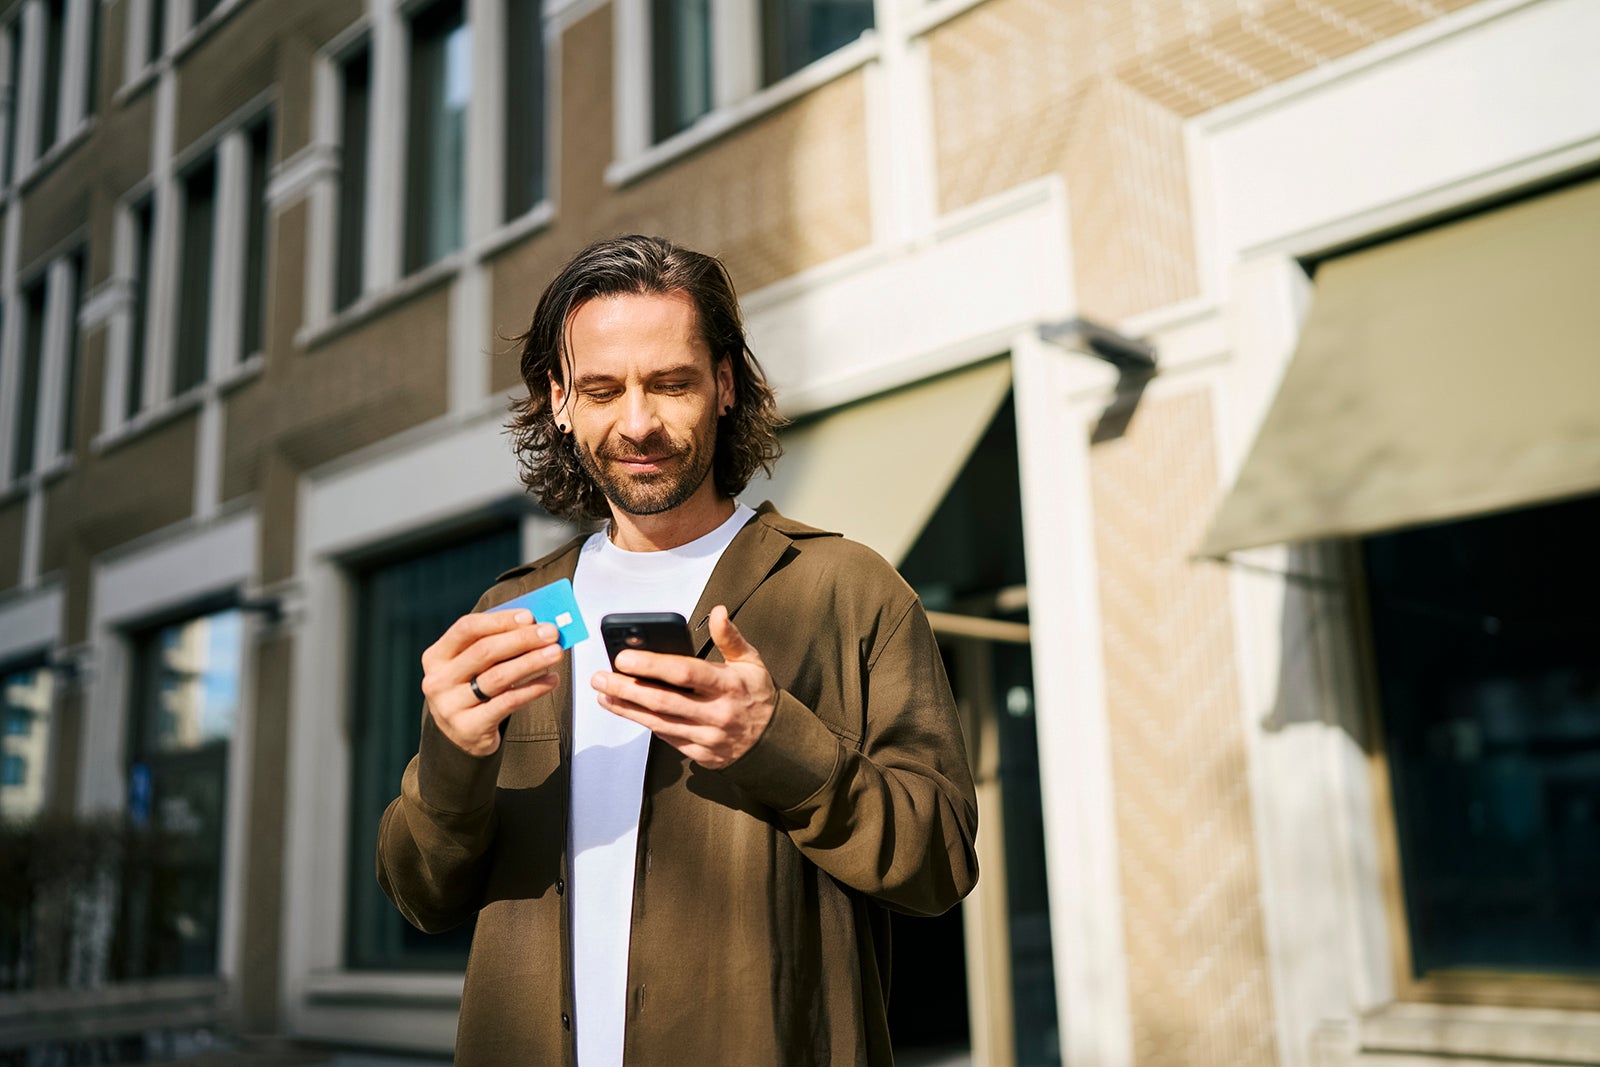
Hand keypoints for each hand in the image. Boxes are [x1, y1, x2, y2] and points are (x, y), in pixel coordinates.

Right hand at [420, 610, 564, 755]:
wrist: (462, 735)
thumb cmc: (473, 687)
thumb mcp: (474, 664)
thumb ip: (496, 642)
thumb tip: (535, 624)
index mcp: (436, 656)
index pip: (467, 628)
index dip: (499, 620)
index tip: (530, 617)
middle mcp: (438, 680)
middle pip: (485, 651)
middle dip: (522, 639)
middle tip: (551, 633)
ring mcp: (450, 706)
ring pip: (498, 677)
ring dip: (532, 661)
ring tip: (556, 653)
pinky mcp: (469, 727)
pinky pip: (508, 703)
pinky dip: (533, 688)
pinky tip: (551, 680)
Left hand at [591, 605, 775, 768]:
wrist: (774, 741)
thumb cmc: (756, 695)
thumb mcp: (750, 662)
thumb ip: (730, 637)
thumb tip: (718, 611)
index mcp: (729, 685)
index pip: (685, 673)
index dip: (652, 665)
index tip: (624, 658)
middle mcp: (717, 713)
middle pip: (664, 700)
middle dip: (626, 689)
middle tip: (600, 677)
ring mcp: (708, 737)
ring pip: (659, 722)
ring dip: (627, 708)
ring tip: (603, 694)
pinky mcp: (701, 754)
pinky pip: (667, 738)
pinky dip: (644, 723)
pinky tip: (625, 710)